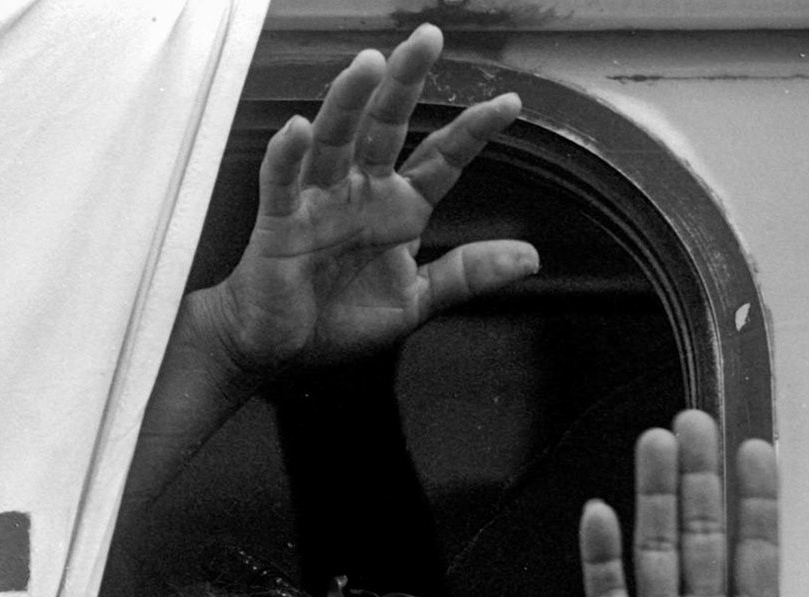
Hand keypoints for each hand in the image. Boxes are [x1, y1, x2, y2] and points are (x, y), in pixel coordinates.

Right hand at [190, 23, 536, 378]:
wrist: (280, 346)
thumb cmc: (338, 317)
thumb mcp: (415, 300)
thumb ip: (467, 274)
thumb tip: (529, 258)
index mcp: (397, 207)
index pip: (440, 158)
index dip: (472, 130)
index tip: (508, 102)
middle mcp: (360, 191)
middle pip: (385, 125)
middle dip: (405, 81)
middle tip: (427, 38)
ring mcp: (318, 200)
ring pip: (335, 139)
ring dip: (349, 100)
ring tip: (367, 64)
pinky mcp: (279, 221)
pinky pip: (281, 181)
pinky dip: (288, 155)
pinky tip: (299, 129)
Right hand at [581, 411, 808, 596]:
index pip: (758, 545)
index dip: (758, 497)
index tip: (756, 445)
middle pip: (701, 531)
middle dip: (697, 476)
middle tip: (692, 418)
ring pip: (655, 549)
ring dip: (651, 497)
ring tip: (652, 441)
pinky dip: (601, 556)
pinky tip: (598, 511)